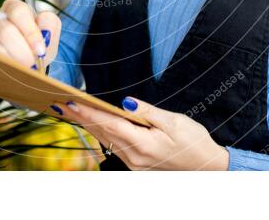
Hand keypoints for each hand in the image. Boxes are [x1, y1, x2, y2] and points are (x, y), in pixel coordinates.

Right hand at [0, 0, 60, 69]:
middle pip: (5, 29)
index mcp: (15, 9)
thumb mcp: (49, 39)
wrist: (24, 68)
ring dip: (11, 59)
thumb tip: (44, 23)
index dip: (30, 31)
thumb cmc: (35, 49)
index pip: (19, 11)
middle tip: (31, 63)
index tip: (40, 50)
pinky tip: (9, 69)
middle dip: (21, 49)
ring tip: (22, 68)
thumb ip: (51, 26)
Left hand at [53, 97, 229, 170]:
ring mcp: (135, 164)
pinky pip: (115, 147)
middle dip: (81, 117)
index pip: (110, 125)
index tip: (72, 102)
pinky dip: (102, 134)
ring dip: (88, 125)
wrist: (206, 166)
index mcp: (144, 144)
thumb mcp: (174, 121)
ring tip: (71, 111)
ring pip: (107, 141)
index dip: (89, 113)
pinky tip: (94, 124)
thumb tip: (124, 102)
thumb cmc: (193, 141)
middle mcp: (136, 157)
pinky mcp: (137, 165)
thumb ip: (147, 112)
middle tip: (61, 103)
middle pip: (103, 133)